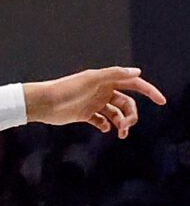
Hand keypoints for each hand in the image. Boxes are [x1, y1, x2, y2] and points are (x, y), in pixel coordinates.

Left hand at [25, 67, 164, 136]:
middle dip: (131, 115)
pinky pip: (103, 121)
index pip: (134, 84)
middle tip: (127, 126)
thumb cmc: (66, 89)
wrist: (43, 103)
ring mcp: (95, 103)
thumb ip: (114, 74)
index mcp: (107, 81)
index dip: (149, 91)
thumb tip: (137, 72)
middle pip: (127, 103)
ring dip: (121, 123)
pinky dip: (107, 126)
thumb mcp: (91, 79)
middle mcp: (103, 91)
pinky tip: (106, 129)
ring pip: (116, 114)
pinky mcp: (85, 115)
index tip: (161, 101)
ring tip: (120, 133)